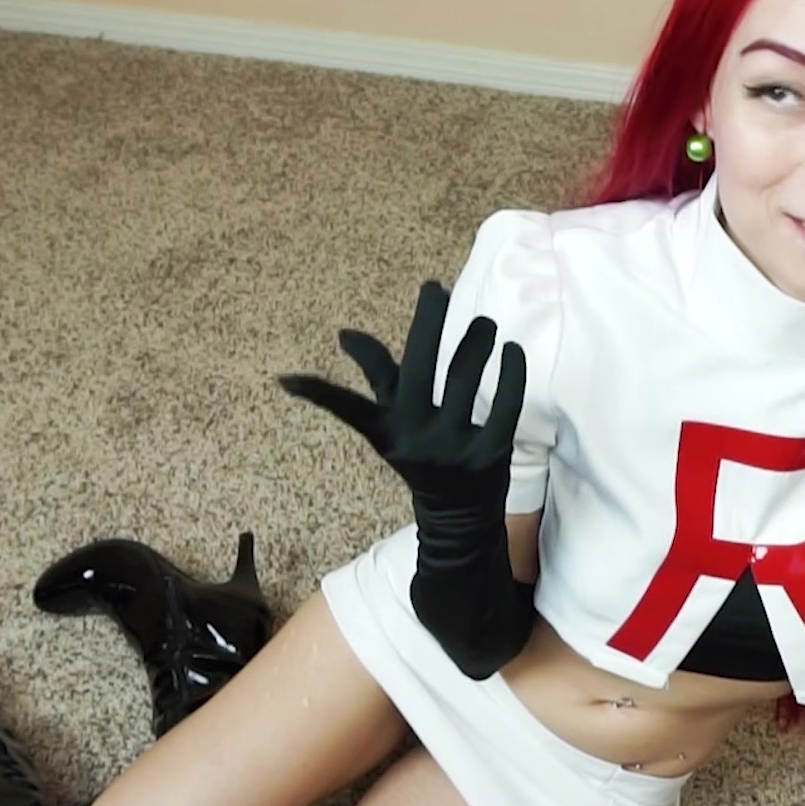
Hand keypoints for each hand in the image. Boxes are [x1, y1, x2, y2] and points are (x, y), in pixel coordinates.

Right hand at [278, 280, 525, 551]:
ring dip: (476, 340)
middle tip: (435, 290)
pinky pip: (506, 403)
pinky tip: (512, 350)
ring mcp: (455, 446)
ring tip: (483, 324)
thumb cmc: (419, 451)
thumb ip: (377, 376)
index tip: (292, 372)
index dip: (320, 392)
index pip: (347, 407)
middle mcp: (416, 436)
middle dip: (428, 322)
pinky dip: (511, 371)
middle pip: (421, 367)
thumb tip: (346, 334)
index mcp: (386, 429)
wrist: (458, 515)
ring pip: (466, 377)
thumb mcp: (393, 420)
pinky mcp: (491, 452)